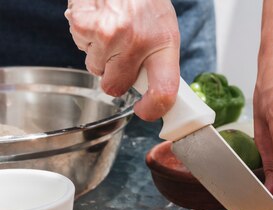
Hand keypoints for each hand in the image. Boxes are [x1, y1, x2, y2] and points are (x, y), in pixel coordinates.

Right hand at [64, 0, 179, 119]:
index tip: (146, 111)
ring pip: (95, 69)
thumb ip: (160, 66)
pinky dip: (89, 39)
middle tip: (124, 57)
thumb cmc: (147, 4)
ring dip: (102, 56)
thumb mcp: (166, 33)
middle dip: (117, 77)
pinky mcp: (83, 25)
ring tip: (113, 32)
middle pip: (115, 87)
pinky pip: (81, 48)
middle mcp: (134, 42)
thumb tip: (156, 97)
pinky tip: (101, 22)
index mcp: (162, 46)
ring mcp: (106, 35)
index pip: (163, 91)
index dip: (154, 109)